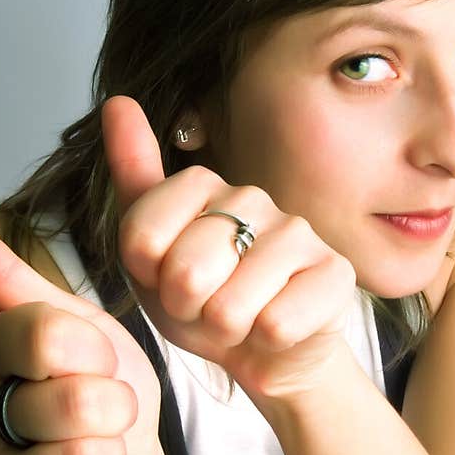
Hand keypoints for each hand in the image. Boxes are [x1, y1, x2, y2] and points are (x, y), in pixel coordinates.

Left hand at [102, 96, 357, 402]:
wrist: (264, 353)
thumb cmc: (205, 303)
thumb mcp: (149, 251)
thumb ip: (132, 180)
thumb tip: (118, 101)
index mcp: (203, 186)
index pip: (142, 237)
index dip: (149, 278)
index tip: (165, 282)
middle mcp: (253, 197)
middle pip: (187, 271)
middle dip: (188, 310)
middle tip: (206, 308)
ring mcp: (298, 232)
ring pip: (232, 305)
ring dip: (228, 330)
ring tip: (240, 321)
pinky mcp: (335, 272)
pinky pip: (278, 324)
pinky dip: (268, 342)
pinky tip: (278, 329)